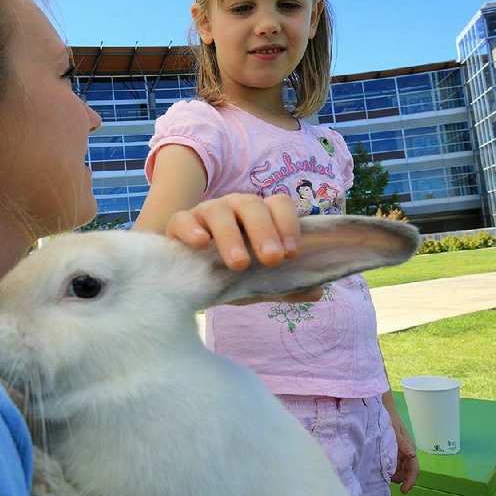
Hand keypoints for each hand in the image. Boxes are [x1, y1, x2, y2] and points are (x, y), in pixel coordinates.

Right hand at [164, 193, 321, 303]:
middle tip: (272, 259)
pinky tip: (201, 244)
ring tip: (238, 263)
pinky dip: (192, 229)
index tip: (292, 253)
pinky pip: (183, 219)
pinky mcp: (179, 224)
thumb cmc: (228, 273)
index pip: (279, 204)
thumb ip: (285, 285)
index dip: (288, 224)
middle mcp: (234, 208)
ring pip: (219, 211)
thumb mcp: (258, 283)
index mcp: (259, 216)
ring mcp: (205, 213)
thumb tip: (317, 290)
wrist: (188, 278)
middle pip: (251, 205)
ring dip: (231, 235)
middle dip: (264, 231)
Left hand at [390, 414, 418, 493]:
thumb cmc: (390, 417)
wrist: (383, 407)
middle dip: (400, 478)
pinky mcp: (394, 448)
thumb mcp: (395, 430)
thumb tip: (412, 455)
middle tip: (387, 477)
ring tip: (383, 471)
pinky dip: (390, 466)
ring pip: (400, 468)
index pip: (414, 469)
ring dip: (394, 473)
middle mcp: (407, 451)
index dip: (410, 481)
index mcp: (409, 448)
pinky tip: (382, 465)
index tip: (403, 490)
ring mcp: (400, 450)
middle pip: (407, 471)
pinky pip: (394, 462)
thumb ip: (403, 442)